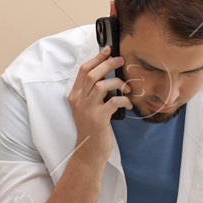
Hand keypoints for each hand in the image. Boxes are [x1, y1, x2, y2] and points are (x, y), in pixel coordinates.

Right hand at [68, 46, 127, 162]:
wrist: (89, 152)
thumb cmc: (91, 130)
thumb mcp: (87, 109)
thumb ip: (92, 94)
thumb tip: (108, 77)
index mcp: (75, 96)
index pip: (83, 70)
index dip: (96, 58)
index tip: (108, 50)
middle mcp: (79, 101)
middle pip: (92, 74)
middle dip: (108, 64)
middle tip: (121, 60)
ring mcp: (88, 109)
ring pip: (101, 85)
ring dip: (117, 83)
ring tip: (126, 88)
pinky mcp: (99, 118)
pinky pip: (114, 101)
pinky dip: (124, 100)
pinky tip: (128, 104)